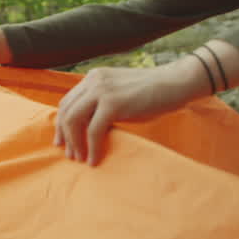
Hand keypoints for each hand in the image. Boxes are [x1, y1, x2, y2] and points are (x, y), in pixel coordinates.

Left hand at [54, 57, 208, 165]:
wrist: (177, 83)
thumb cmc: (153, 93)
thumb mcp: (120, 94)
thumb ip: (102, 104)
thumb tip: (87, 127)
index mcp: (93, 77)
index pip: (67, 101)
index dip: (61, 123)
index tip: (62, 141)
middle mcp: (93, 81)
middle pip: (66, 111)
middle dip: (64, 135)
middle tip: (68, 154)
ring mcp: (102, 91)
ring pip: (74, 120)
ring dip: (75, 143)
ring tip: (79, 158)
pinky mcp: (113, 104)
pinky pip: (93, 130)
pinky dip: (91, 148)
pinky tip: (93, 160)